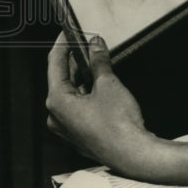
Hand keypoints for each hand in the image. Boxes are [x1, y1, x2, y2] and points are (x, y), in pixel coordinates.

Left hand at [46, 33, 151, 174]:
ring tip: (96, 61)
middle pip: (62, 79)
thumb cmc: (118, 126)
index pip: (55, 64)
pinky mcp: (80, 133)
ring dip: (82, 77)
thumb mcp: (108, 85)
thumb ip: (99, 62)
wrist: (133, 154)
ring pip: (71, 94)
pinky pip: (78, 107)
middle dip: (74, 60)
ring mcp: (68, 128)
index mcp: (57, 102)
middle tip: (85, 43)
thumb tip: (95, 46)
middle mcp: (57, 116)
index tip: (67, 32)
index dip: (62, 45)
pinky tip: (99, 84)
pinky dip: (86, 92)